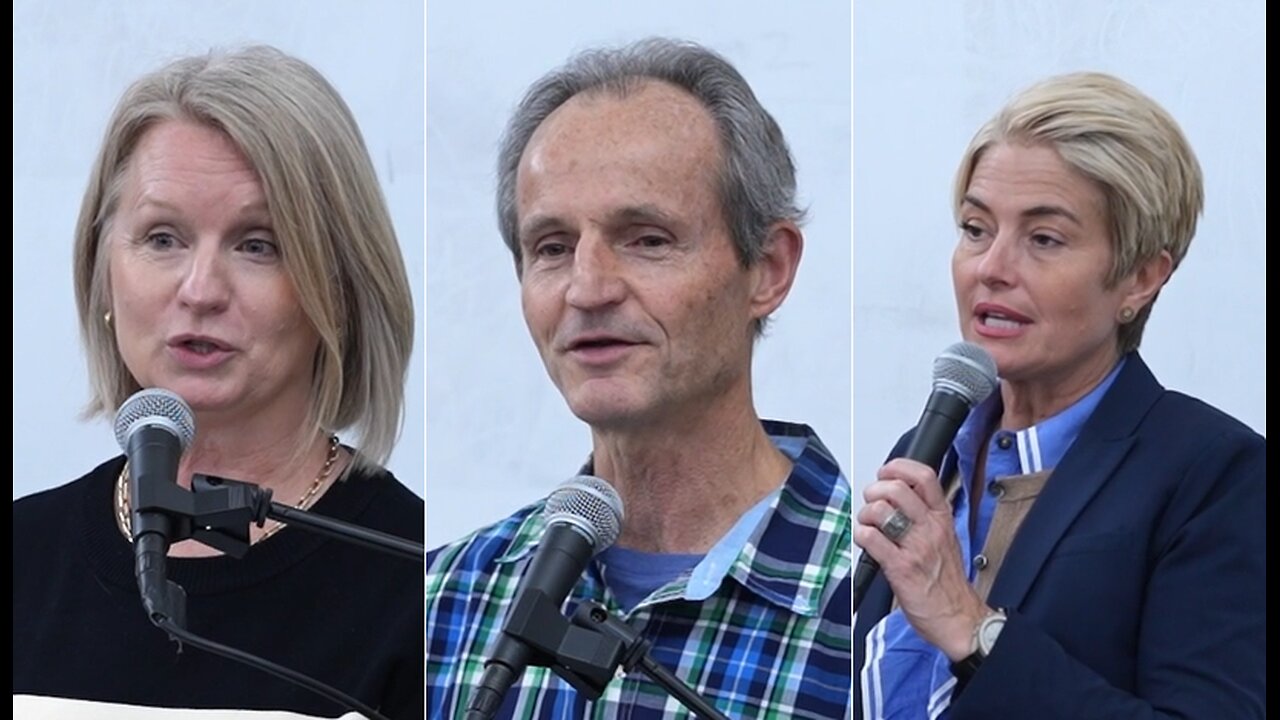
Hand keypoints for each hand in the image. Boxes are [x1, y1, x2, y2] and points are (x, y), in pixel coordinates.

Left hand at [853, 458, 989, 659]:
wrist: (959, 619)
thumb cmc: (948, 583)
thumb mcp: (945, 539)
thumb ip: (926, 517)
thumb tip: (900, 496)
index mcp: (941, 519)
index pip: (925, 477)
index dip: (899, 467)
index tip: (886, 472)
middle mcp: (929, 529)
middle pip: (897, 489)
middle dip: (875, 490)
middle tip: (872, 502)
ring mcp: (915, 547)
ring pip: (881, 511)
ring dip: (866, 515)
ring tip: (869, 525)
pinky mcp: (900, 568)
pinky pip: (872, 539)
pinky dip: (862, 536)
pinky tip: (867, 543)